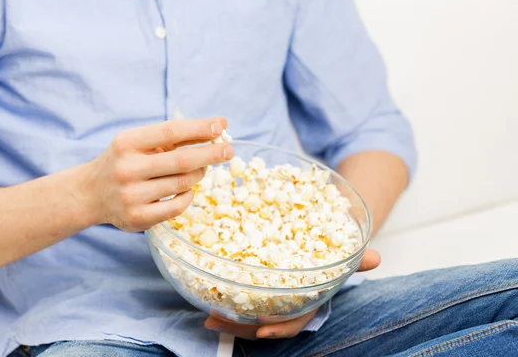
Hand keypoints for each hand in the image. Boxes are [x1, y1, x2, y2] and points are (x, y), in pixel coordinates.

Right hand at [81, 118, 233, 231]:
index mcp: (128, 143)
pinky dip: (188, 196)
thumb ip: (174, 135)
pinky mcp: (137, 217)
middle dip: (211, 154)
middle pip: (182, 160)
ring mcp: (131, 195)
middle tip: (229, 150)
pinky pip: (177, 206)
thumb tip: (219, 125)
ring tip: (200, 169)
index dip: (199, 128)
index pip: (171, 131)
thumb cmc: (125, 161)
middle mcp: (127, 168)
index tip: (222, 125)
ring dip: (198, 175)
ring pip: (183, 183)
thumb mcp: (139, 142)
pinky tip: (186, 189)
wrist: (91, 193)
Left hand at [205, 249, 380, 339]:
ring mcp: (269, 301)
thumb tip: (376, 257)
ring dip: (228, 318)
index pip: (293, 322)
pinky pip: (240, 301)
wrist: (318, 252)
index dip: (279, 327)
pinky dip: (225, 301)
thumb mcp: (340, 259)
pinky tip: (206, 298)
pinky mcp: (255, 291)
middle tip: (217, 321)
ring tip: (207, 315)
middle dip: (241, 327)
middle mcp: (285, 307)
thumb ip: (354, 261)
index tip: (262, 329)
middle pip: (262, 324)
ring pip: (247, 316)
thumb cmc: (327, 259)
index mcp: (305, 304)